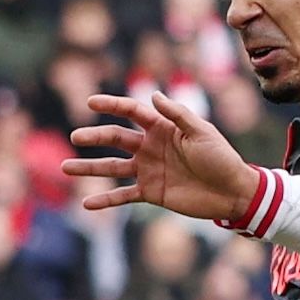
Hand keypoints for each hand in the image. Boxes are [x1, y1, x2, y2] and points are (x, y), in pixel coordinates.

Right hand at [62, 92, 257, 220]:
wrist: (233, 192)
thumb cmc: (222, 158)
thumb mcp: (202, 132)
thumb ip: (178, 114)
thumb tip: (153, 95)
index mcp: (162, 128)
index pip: (132, 112)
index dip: (112, 106)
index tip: (91, 103)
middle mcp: (151, 147)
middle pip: (116, 139)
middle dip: (95, 137)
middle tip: (75, 136)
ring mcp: (149, 170)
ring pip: (112, 167)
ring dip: (89, 168)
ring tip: (66, 168)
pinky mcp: (151, 192)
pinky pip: (123, 196)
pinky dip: (106, 200)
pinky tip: (86, 204)